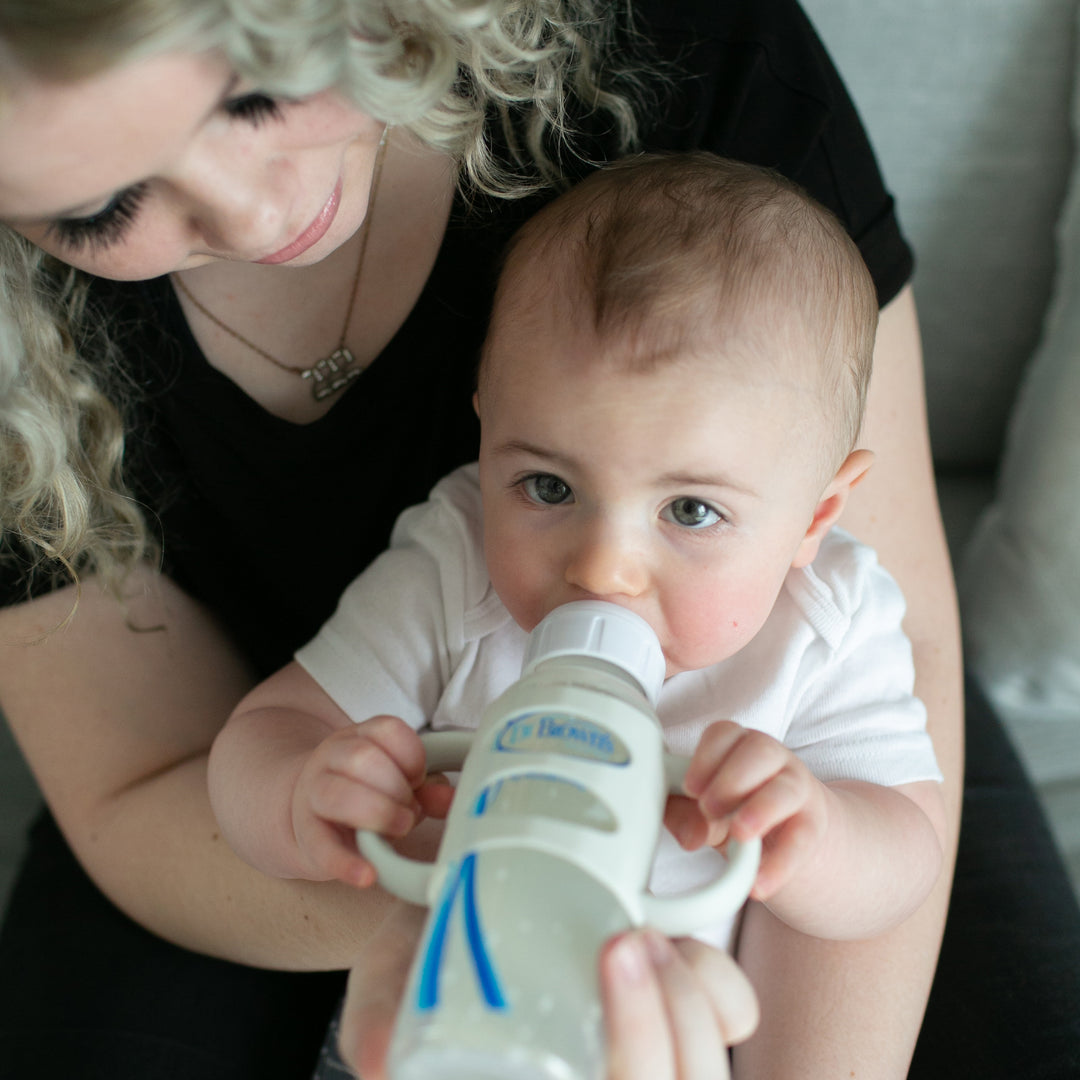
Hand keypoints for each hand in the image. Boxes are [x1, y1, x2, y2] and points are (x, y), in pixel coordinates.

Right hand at [291, 715, 451, 886]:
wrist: (305, 810)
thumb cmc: (362, 794)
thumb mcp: (395, 782)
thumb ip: (427, 789)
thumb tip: (450, 798)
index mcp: (358, 737)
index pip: (386, 730)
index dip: (411, 756)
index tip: (419, 779)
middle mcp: (332, 758)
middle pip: (361, 758)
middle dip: (396, 787)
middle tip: (409, 810)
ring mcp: (313, 793)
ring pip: (337, 793)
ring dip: (377, 813)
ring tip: (400, 828)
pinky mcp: (306, 833)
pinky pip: (321, 846)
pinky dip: (346, 863)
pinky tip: (367, 875)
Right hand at [336, 913, 757, 1079]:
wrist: (456, 903)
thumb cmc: (424, 955)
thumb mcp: (387, 987)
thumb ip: (376, 1025)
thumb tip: (379, 1066)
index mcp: (551, 1076)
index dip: (640, 1052)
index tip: (610, 958)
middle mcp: (606, 1073)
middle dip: (673, 1020)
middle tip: (626, 939)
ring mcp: (646, 1048)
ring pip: (713, 1055)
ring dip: (694, 996)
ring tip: (641, 932)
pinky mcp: (675, 1008)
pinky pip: (731, 1013)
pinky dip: (714, 980)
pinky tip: (669, 936)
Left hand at [668, 720, 828, 900]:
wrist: (791, 834)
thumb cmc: (735, 810)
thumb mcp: (705, 812)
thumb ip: (686, 817)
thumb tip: (689, 835)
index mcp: (738, 746)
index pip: (725, 734)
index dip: (706, 757)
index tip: (689, 788)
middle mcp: (772, 759)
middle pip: (759, 750)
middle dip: (731, 779)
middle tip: (708, 809)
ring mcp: (797, 789)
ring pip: (786, 788)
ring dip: (760, 809)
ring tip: (739, 834)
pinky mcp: (813, 825)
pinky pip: (801, 840)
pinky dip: (778, 864)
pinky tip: (758, 885)